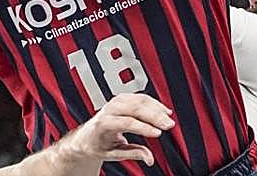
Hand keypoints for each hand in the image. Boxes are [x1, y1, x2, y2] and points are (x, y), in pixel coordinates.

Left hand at [59, 94, 173, 167]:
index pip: (127, 123)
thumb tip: (149, 159)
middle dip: (154, 116)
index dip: (144, 127)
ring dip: (156, 107)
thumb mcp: (113, 154)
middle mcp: (109, 110)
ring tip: (169, 118)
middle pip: (135, 108)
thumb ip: (133, 154)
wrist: (87, 136)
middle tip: (169, 125)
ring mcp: (115, 102)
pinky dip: (153, 102)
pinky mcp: (122, 98)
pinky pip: (139, 97)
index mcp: (104, 124)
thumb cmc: (98, 145)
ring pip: (138, 100)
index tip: (158, 133)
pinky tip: (163, 109)